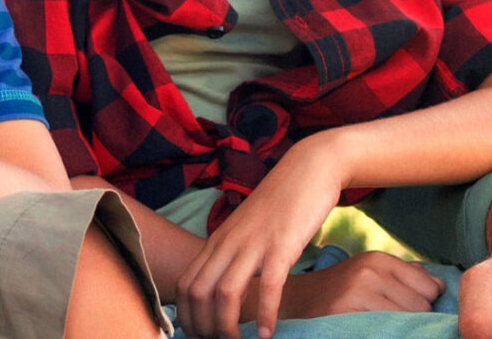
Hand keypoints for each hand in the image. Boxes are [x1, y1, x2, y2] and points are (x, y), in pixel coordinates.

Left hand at [175, 138, 345, 338]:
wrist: (307, 169)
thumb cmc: (279, 205)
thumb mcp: (246, 230)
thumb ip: (234, 254)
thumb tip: (226, 287)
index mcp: (217, 240)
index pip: (185, 284)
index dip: (186, 316)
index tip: (200, 335)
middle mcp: (228, 243)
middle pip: (196, 292)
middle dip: (202, 327)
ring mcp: (253, 244)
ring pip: (224, 292)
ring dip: (227, 327)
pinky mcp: (281, 246)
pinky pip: (268, 286)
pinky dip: (266, 315)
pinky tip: (270, 335)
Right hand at [269, 251, 443, 319]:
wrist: (294, 301)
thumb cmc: (340, 291)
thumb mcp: (369, 273)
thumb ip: (405, 275)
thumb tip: (441, 285)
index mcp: (377, 259)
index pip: (431, 287)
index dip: (423, 302)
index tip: (403, 306)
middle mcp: (368, 271)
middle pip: (422, 307)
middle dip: (412, 317)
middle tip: (386, 317)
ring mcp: (357, 293)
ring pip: (408, 322)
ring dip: (398, 328)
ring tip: (377, 324)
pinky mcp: (345, 313)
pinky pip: (387, 331)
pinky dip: (384, 333)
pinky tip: (367, 329)